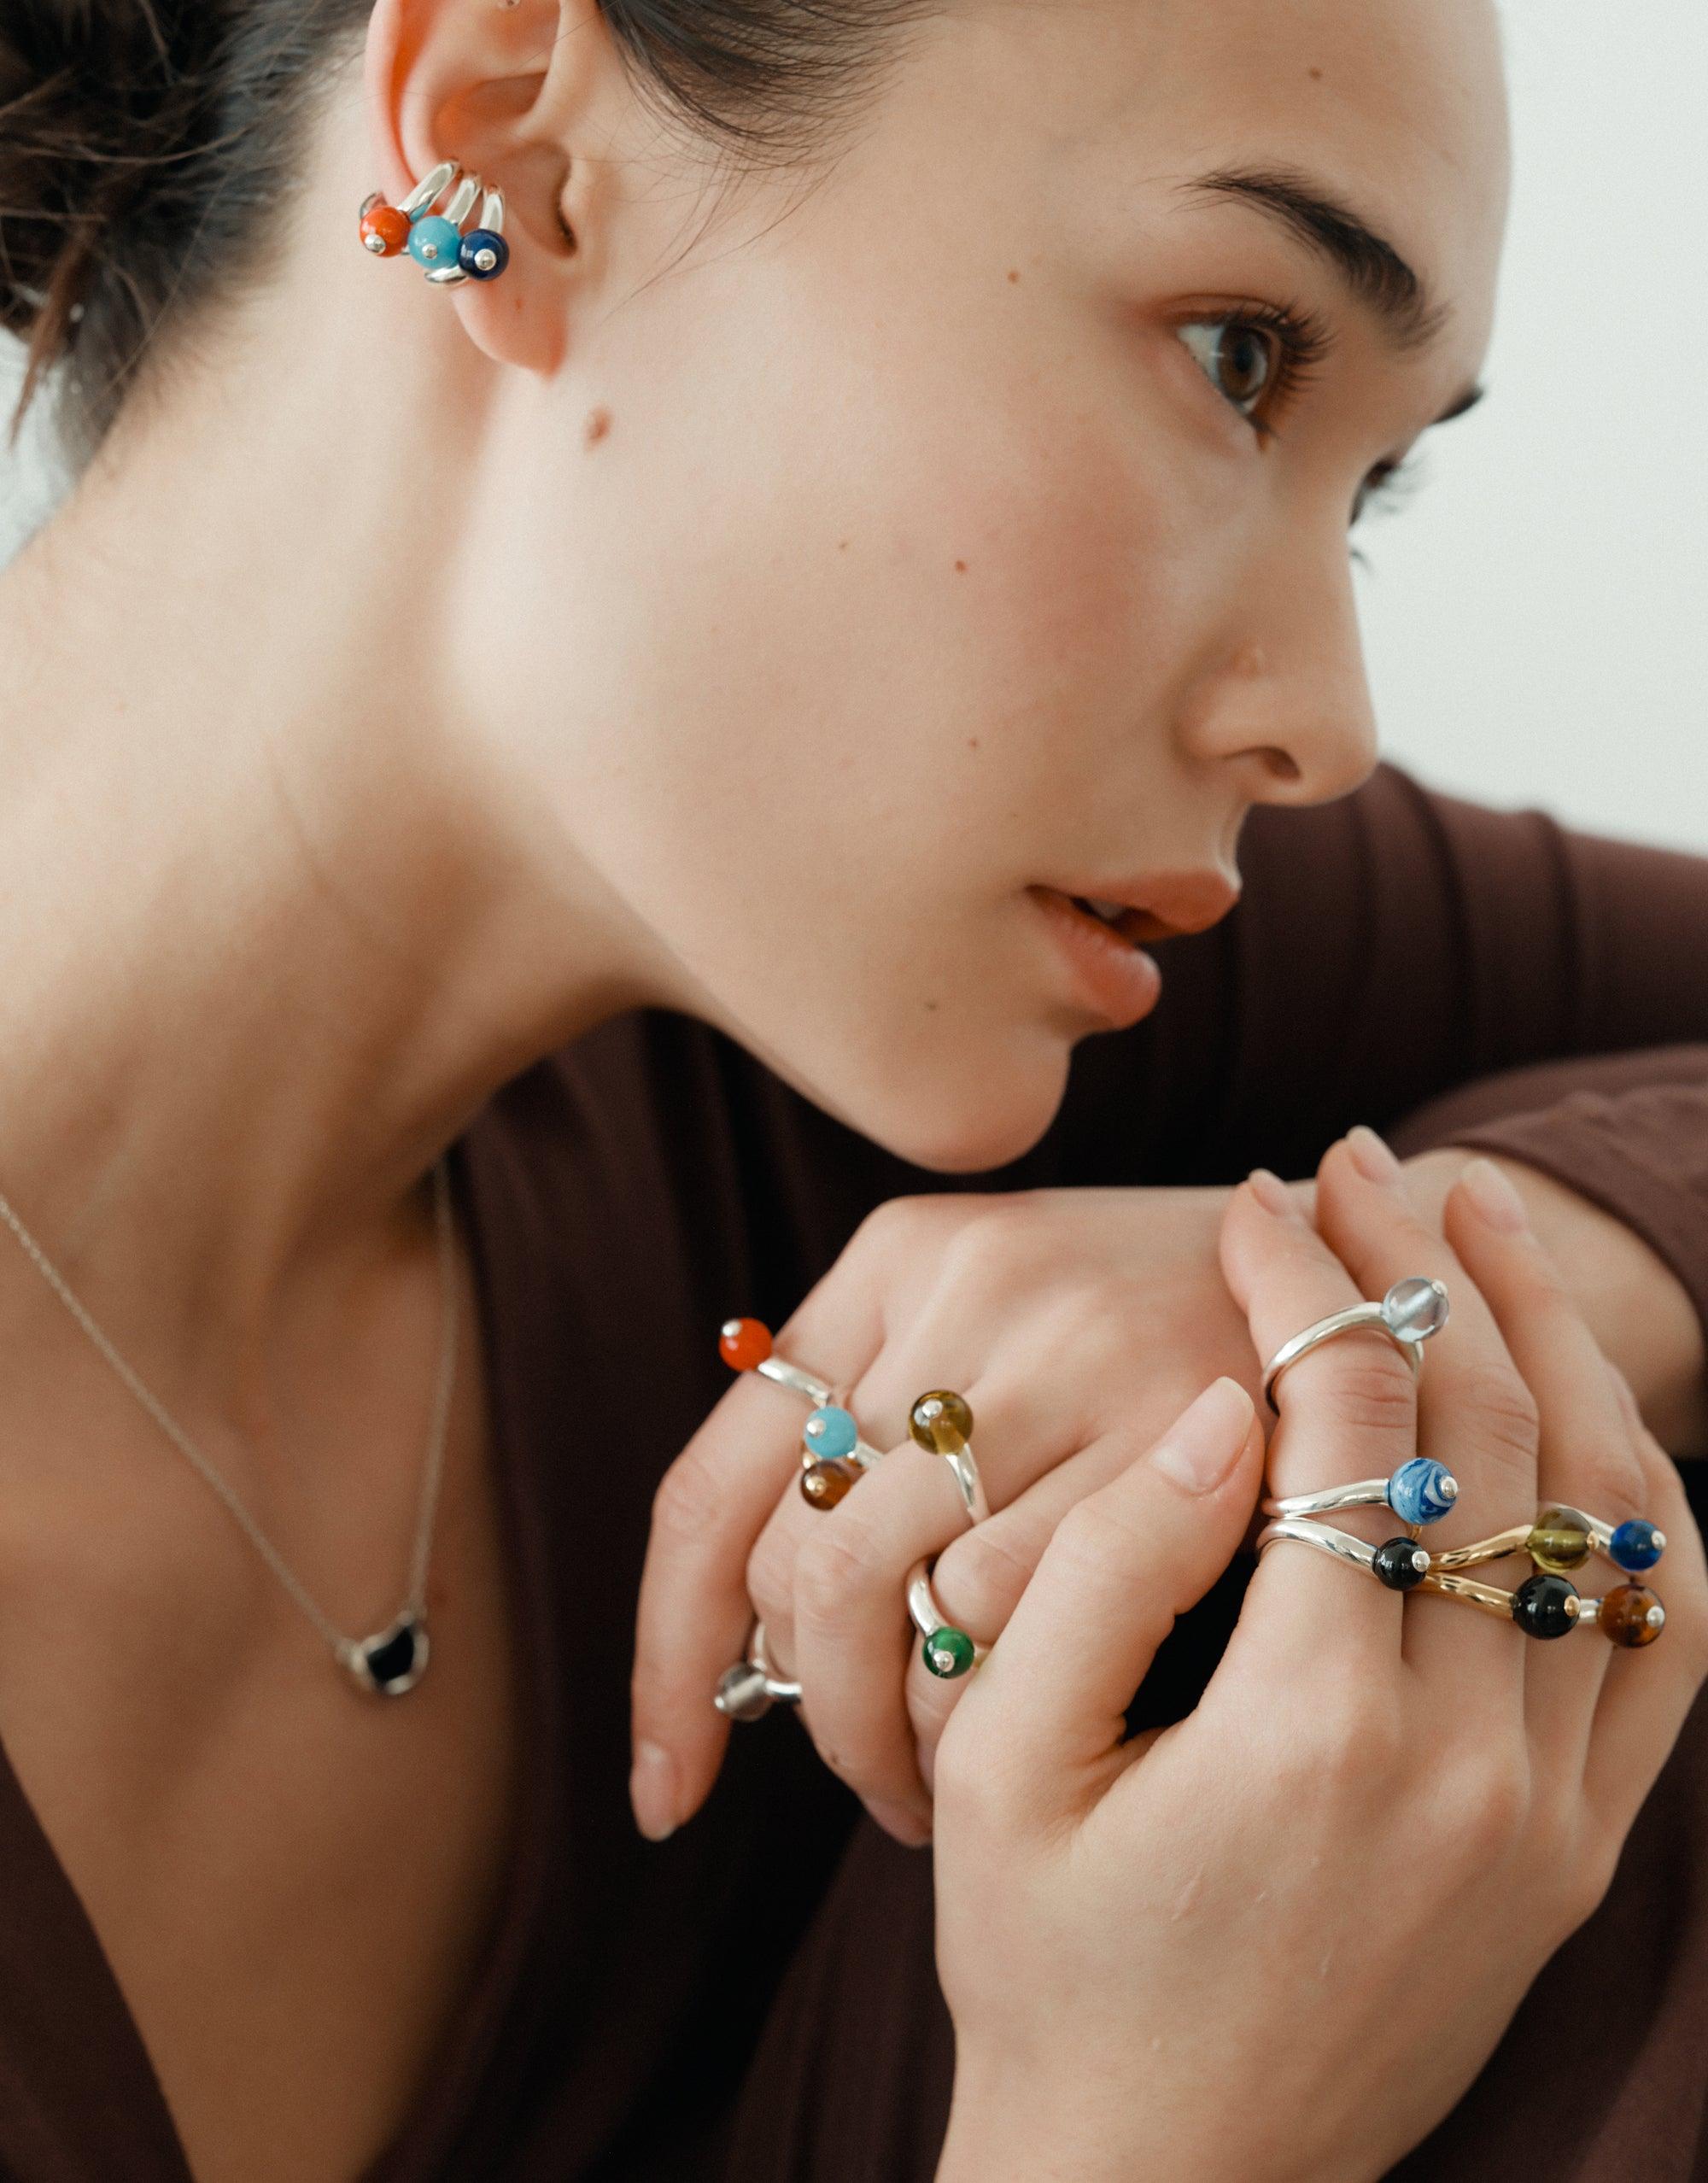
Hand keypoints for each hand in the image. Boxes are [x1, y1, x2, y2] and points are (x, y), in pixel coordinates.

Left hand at [632, 1180, 1261, 1842]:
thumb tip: (742, 1643)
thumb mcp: (1013, 1335)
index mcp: (899, 1258)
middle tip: (857, 1779)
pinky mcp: (1172, 1422)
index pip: (715, 1485)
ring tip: (932, 1783)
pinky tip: (1018, 1745)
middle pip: (794, 1557)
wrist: (1380, 1272)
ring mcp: (1070, 1344)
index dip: (669, 1653)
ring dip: (887, 1733)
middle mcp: (969, 1282)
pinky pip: (1012, 1612)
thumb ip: (887, 1433)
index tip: (669, 1789)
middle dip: (802, 1710)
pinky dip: (986, 1712)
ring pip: (888, 1599)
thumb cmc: (1168, 1344)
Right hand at [931, 1145, 1707, 2182]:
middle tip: (1356, 1166)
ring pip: (1604, 1508)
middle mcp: (1472, 1765)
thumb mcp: (1005, 1762)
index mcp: (1314, 1733)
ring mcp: (1553, 1813)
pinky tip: (1576, 1410)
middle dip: (1416, 1271)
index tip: (1248, 1197)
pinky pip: (1663, 1633)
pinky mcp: (1582, 1850)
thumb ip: (1109, 1565)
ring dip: (1548, 1345)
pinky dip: (1638, 1495)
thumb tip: (1219, 1397)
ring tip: (1478, 1226)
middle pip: (1483, 1434)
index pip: (1343, 1425)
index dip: (1298, 1285)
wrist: (1162, 2181)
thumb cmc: (1052, 1967)